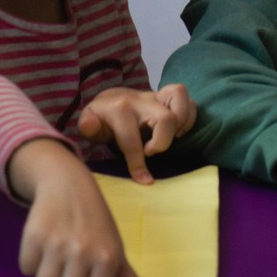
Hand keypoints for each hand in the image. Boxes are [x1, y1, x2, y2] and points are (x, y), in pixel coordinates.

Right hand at [8, 138, 150, 276]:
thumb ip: (129, 276)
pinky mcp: (34, 235)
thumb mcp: (116, 246)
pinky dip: (31, 263)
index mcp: (107, 258)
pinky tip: (41, 249)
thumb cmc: (96, 221)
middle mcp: (83, 253)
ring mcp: (57, 244)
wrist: (69, 185)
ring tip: (52, 265)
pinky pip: (26, 268)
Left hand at [78, 84, 195, 181]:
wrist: (111, 99)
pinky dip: (189, 119)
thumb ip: (87, 126)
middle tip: (151, 152)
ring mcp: (157, 96)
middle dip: (163, 141)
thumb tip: (90, 127)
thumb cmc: (101, 118)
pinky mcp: (169, 98)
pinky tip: (178, 133)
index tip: (144, 180)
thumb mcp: (88, 122)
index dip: (138, 163)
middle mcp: (141, 100)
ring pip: (180, 97)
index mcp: (120, 109)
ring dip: (182, 122)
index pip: (132, 139)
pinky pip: (189, 103)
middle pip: (165, 117)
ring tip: (173, 138)